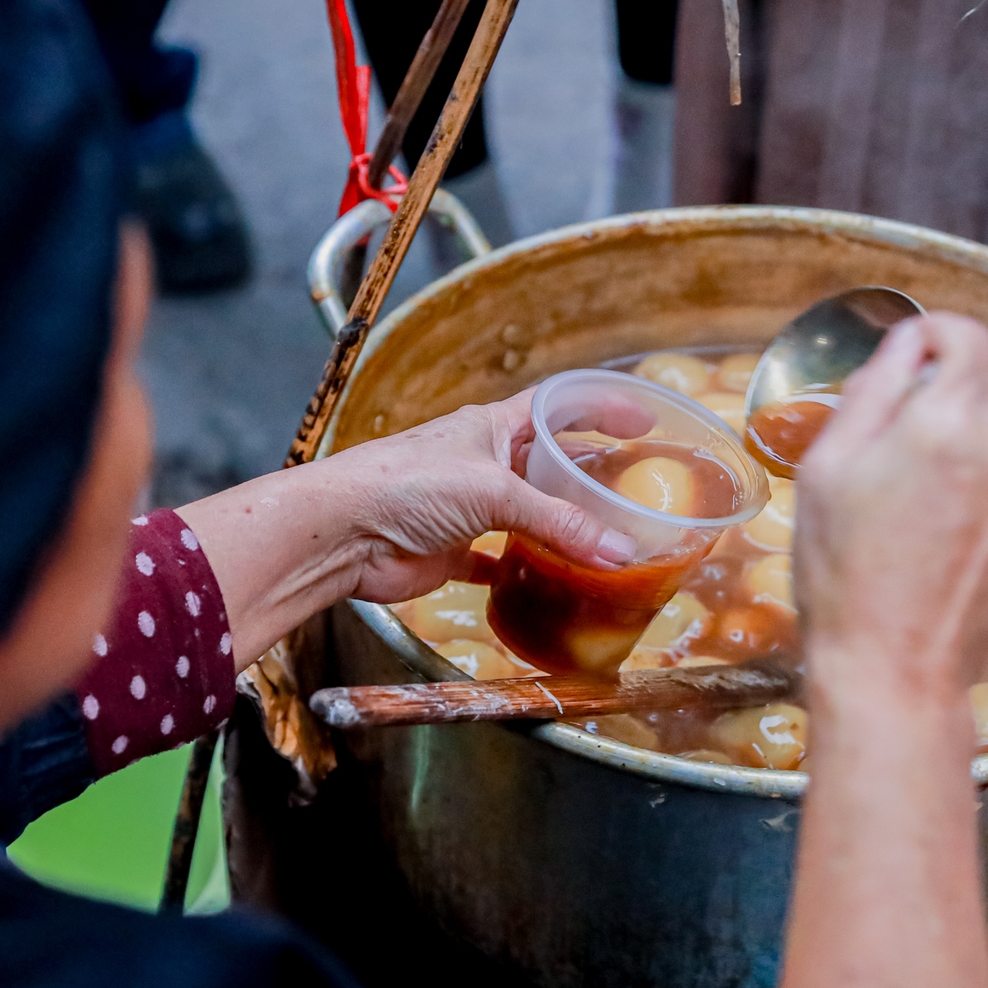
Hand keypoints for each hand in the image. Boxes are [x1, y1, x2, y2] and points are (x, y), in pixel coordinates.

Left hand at [325, 389, 640, 602]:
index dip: (602, 409)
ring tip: (608, 541)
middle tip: (636, 492)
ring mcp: (467, 509)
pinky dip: (522, 570)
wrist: (343, 533)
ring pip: (527, 516)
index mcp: (494, 428)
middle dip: (590, 477)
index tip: (644, 421)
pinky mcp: (451, 551)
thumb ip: (559, 522)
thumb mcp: (494, 492)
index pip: (559, 407)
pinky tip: (549, 580)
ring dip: (561, 529)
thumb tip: (619, 552)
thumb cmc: (405, 485)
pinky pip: (496, 560)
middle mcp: (483, 463)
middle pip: (549, 466)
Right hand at [793, 313, 987, 699]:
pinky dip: (980, 477)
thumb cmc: (842, 568)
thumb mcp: (827, 468)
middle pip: (985, 381)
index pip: (968, 336)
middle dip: (943, 389)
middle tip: (890, 436)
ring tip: (912, 490)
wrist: (895, 669)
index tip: (905, 356)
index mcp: (947, 421)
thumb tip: (904, 343)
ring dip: (963, 436)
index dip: (934, 334)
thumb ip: (872, 390)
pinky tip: (938, 524)